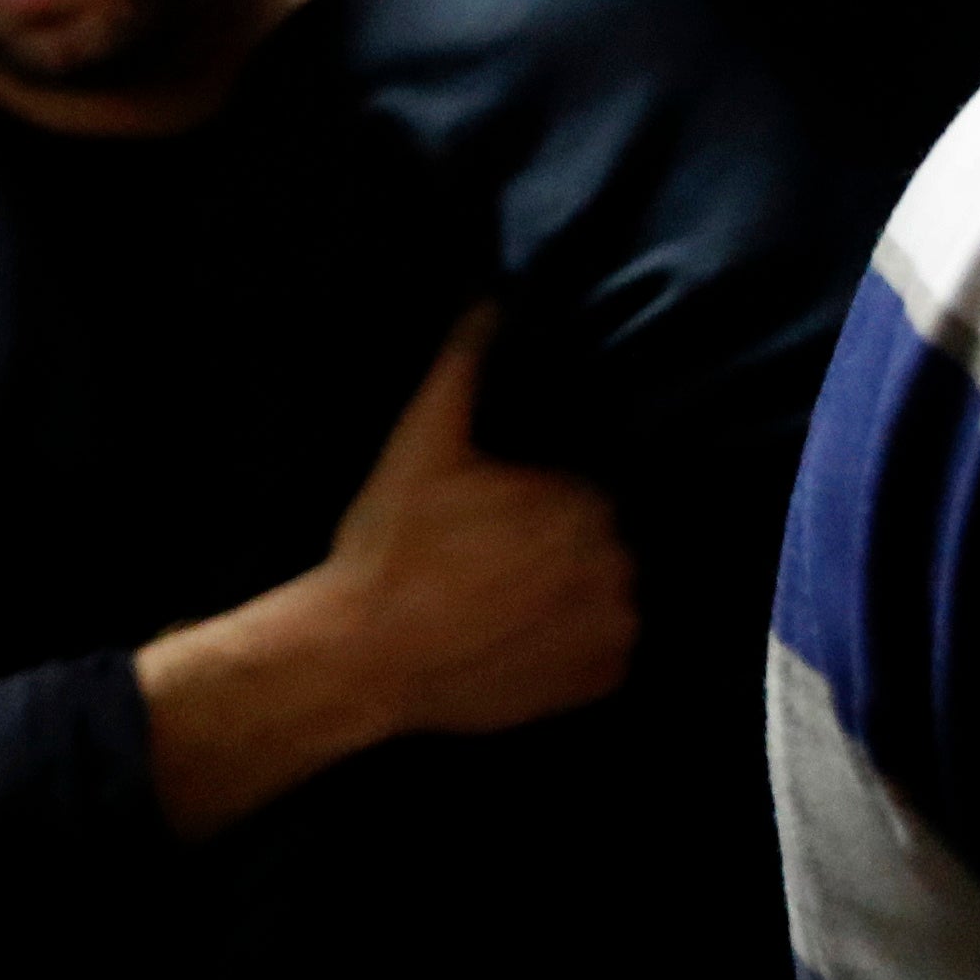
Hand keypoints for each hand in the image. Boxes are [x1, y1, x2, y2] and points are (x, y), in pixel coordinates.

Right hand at [137, 307, 635, 834]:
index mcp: (585, 501)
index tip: (492, 516)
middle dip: (556, 547)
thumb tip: (491, 298)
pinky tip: (517, 637)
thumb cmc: (389, 545)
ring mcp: (612, 628)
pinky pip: (606, 654)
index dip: (538, 500)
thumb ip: (464, 364)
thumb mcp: (420, 442)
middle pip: (600, 543)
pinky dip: (573, 647)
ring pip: (606, 595)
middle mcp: (617, 564)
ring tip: (501, 600)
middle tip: (489, 558)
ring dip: (570, 595)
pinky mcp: (601, 681)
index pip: (586, 489)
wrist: (363, 654)